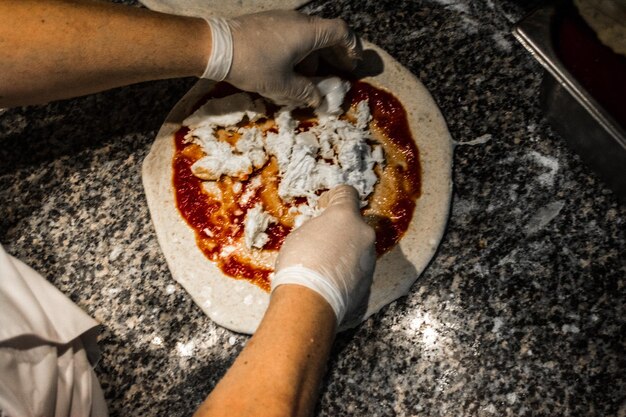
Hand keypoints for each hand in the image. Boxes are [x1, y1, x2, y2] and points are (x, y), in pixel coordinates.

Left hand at [203, 11, 361, 106]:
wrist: (215, 46)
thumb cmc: (253, 65)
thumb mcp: (282, 85)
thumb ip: (305, 93)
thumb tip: (319, 101)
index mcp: (308, 32)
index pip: (341, 32)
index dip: (352, 48)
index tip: (353, 65)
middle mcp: (299, 21)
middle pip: (327, 34)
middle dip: (335, 56)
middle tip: (339, 74)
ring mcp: (283, 20)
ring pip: (309, 37)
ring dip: (316, 57)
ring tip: (313, 80)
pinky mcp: (269, 24)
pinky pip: (294, 36)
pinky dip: (301, 52)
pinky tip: (292, 71)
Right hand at [272, 185, 375, 324]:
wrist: (310, 302)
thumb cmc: (299, 264)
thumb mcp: (300, 235)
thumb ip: (319, 228)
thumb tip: (324, 233)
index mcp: (346, 216)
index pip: (348, 193)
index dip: (334, 197)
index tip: (323, 206)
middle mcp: (364, 234)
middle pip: (354, 225)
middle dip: (339, 230)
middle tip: (320, 242)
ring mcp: (369, 260)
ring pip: (358, 249)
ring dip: (344, 253)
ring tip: (322, 267)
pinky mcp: (369, 283)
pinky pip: (357, 271)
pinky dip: (346, 274)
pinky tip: (328, 283)